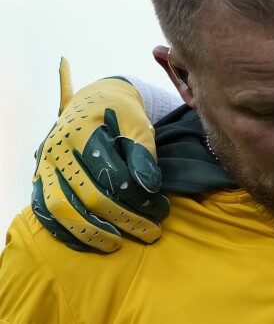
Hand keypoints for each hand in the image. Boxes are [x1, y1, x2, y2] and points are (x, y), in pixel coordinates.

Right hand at [30, 59, 169, 251]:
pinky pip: (44, 212)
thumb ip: (144, 152)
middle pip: (87, 194)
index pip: (109, 171)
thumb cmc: (120, 114)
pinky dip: (64, 232)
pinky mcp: (38, 180)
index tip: (161, 208)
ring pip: (61, 208)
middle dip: (122, 218)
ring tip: (117, 245)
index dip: (137, 194)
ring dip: (90, 232)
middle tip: (151, 232)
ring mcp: (43, 166)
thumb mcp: (138, 123)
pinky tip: (88, 244)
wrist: (92, 101)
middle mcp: (56, 149)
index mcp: (80, 130)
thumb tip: (150, 187)